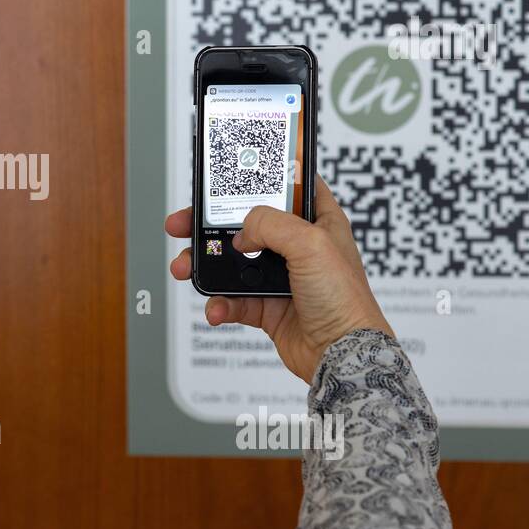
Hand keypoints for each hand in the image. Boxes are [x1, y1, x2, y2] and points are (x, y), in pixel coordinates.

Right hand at [166, 176, 393, 381]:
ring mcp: (280, 276)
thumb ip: (270, 224)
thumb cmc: (344, 299)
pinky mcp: (268, 306)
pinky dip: (220, 302)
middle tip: (184, 223)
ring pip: (232, 262)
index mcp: (318, 221)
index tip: (232, 174)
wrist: (340, 354)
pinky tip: (217, 307)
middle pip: (246, 223)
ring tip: (184, 267)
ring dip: (205, 265)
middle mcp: (298, 246)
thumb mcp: (311, 243)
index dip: (261, 177)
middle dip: (210, 224)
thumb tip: (240, 235)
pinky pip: (233, 299)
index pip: (288, 186)